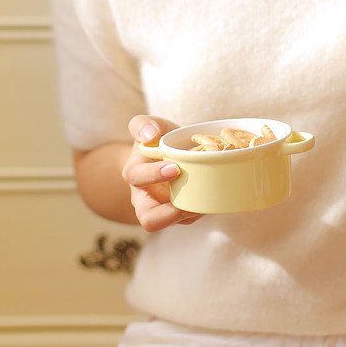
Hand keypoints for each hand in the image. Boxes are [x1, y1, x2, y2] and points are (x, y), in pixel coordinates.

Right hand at [123, 115, 203, 231]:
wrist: (169, 151)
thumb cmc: (157, 138)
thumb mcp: (149, 126)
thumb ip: (143, 124)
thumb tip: (150, 135)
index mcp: (135, 173)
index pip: (137, 178)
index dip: (154, 175)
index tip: (175, 168)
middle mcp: (145, 197)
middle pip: (149, 219)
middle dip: (170, 212)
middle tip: (189, 194)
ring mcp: (163, 208)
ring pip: (175, 222)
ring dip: (191, 212)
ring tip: (205, 196)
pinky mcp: (180, 213)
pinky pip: (190, 219)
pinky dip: (201, 209)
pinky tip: (210, 194)